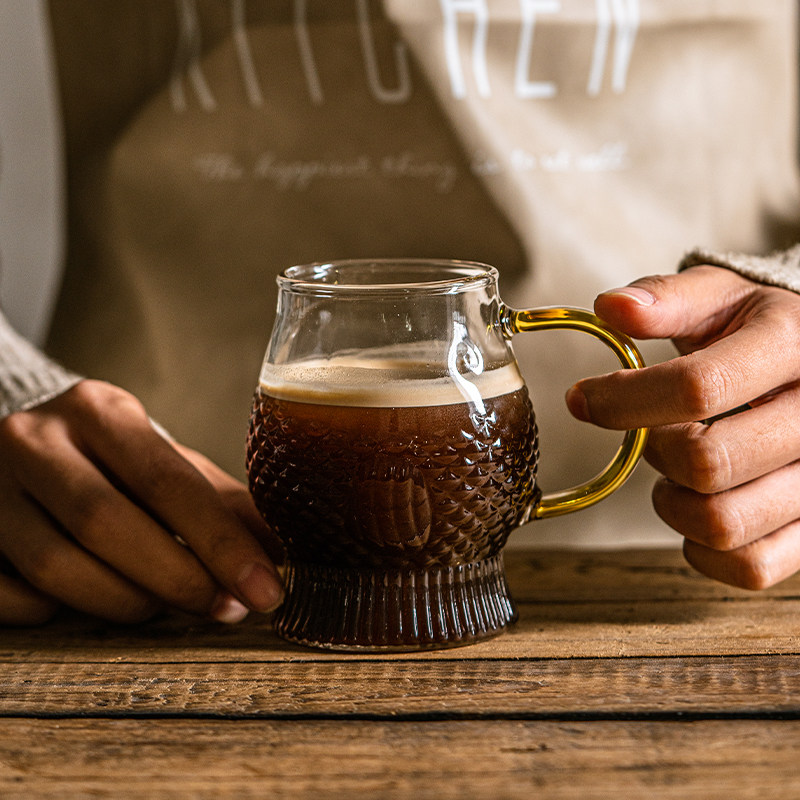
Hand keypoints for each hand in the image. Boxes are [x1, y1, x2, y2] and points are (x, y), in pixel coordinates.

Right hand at [0, 380, 283, 624]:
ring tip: (161, 604)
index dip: (220, 542)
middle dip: (177, 579)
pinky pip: (9, 595)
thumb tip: (281, 554)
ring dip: (123, 602)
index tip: (264, 590)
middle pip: (107, 523)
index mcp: (99, 409)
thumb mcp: (166, 462)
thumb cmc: (111, 461)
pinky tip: (88, 602)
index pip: (166, 480)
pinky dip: (57, 612)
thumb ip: (220, 502)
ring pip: (55, 568)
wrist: (26, 445)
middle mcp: (34, 438)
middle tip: (222, 609)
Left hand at [566, 265, 799, 589]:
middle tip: (652, 433)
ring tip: (676, 469)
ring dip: (673, 503)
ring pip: (725, 522)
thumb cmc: (756, 330)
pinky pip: (751, 566)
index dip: (621, 400)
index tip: (582, 399)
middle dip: (655, 449)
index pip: (696, 388)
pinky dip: (703, 547)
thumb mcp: (718, 296)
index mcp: (790, 344)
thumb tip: (612, 307)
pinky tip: (697, 505)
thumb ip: (666, 299)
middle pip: (708, 461)